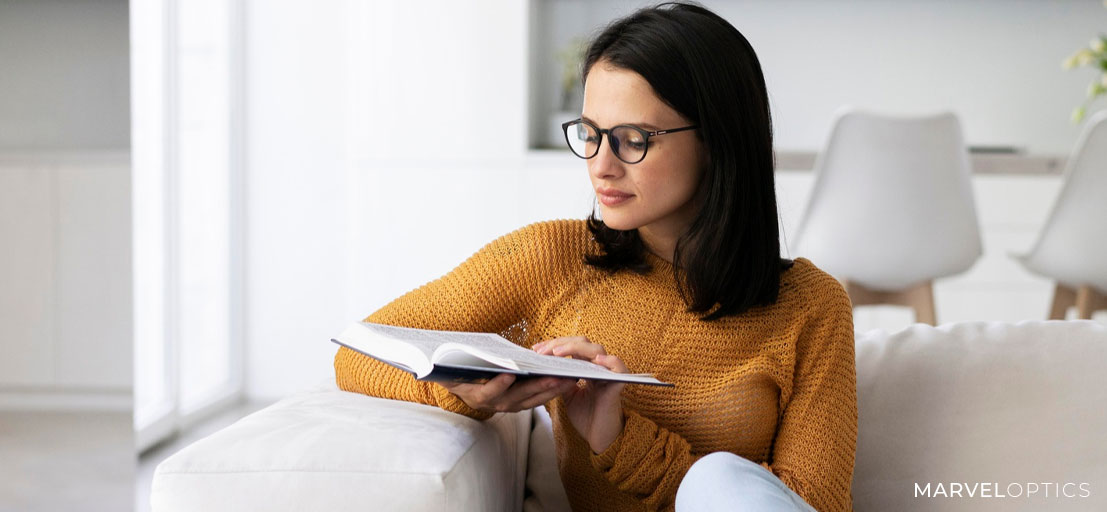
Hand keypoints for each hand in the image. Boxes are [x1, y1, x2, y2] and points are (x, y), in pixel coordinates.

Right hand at [440, 373, 575, 413]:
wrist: (464, 390)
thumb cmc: (462, 374)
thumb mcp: (456, 370)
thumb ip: (458, 364)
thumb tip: (457, 354)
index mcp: (478, 395)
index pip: (489, 392)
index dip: (498, 385)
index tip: (509, 374)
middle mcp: (496, 404)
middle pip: (519, 396)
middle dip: (538, 386)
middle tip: (554, 377)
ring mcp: (510, 406)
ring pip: (534, 399)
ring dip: (551, 390)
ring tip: (568, 379)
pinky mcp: (521, 404)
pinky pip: (539, 399)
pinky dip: (552, 391)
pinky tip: (566, 382)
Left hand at [533, 336, 628, 453]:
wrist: (598, 437)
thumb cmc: (585, 416)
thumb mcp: (566, 394)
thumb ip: (560, 378)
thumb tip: (542, 364)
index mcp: (587, 366)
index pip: (572, 346)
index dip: (554, 343)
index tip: (535, 349)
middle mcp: (598, 366)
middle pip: (582, 343)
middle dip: (559, 343)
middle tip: (541, 351)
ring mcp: (609, 373)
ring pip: (596, 349)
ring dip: (575, 348)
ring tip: (557, 353)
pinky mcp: (618, 383)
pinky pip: (618, 366)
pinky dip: (608, 360)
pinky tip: (595, 360)